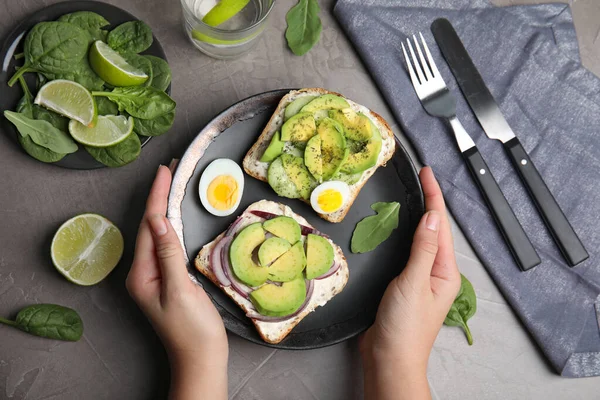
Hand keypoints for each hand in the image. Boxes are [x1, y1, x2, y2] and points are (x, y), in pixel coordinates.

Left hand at [126, 165, 227, 398]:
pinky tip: (176, 216)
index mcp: (141, 274)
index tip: (165, 171)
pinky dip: (172, 226)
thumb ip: (169, 254)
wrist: (201, 358)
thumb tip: (159, 220)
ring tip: (172, 184)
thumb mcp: (180, 290)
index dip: (157, 197)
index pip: (148, 226)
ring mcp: (156, 276)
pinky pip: (168, 245)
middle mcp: (144, 272)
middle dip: (159, 197)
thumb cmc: (192, 330)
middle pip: (150, 226)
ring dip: (165, 208)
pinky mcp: (169, 279)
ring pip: (159, 234)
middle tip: (170, 170)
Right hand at [361, 166, 460, 399]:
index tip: (427, 173)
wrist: (388, 358)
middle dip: (430, 202)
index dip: (434, 197)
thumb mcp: (414, 283)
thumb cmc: (404, 327)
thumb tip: (431, 217)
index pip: (440, 226)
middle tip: (421, 176)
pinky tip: (399, 228)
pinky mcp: (404, 285)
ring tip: (415, 194)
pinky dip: (405, 235)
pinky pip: (408, 252)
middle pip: (434, 230)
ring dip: (418, 216)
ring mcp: (421, 279)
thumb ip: (423, 249)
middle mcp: (437, 273)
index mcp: (445, 271)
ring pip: (421, 240)